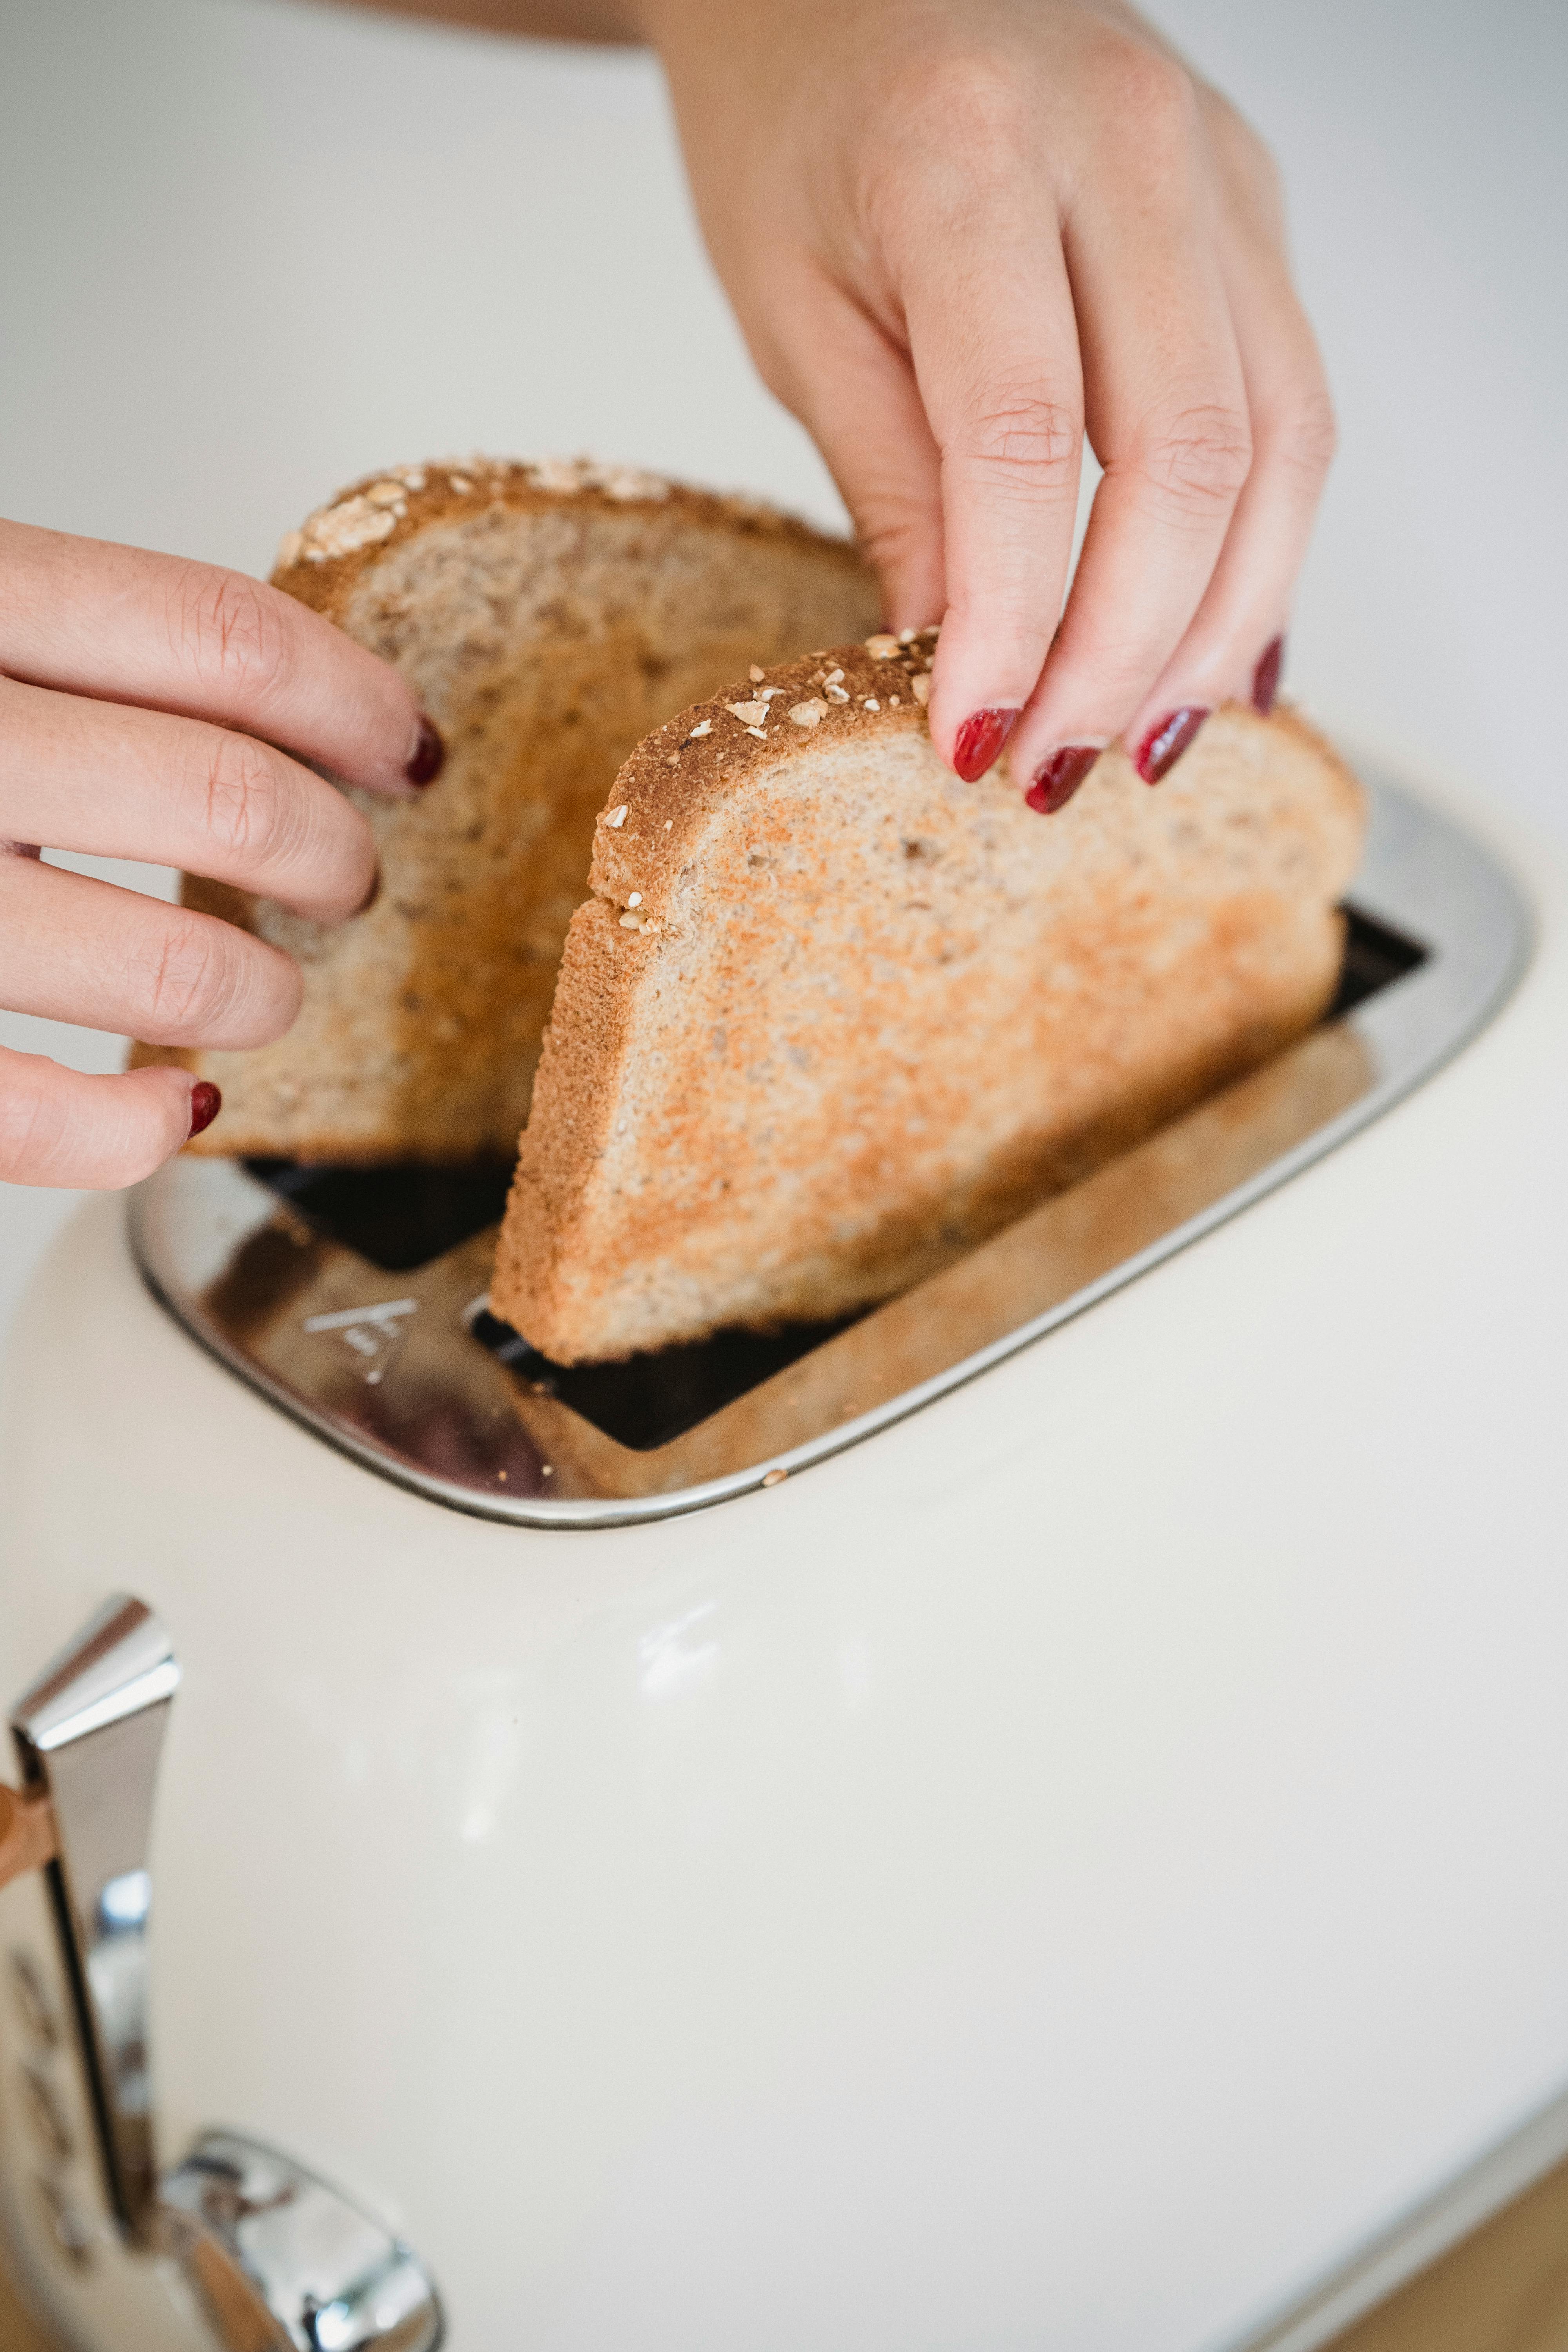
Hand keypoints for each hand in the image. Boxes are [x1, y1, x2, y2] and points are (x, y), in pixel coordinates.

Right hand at [0, 522, 439, 1187]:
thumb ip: (37, 640)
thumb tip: (264, 711)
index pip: (213, 637)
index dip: (347, 699)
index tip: (400, 747)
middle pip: (224, 798)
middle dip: (326, 854)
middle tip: (340, 875)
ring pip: (170, 973)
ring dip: (257, 996)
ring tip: (258, 993)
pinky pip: (39, 1124)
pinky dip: (137, 1133)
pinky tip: (168, 1111)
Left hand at [636, 0, 1333, 804]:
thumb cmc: (796, 125)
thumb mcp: (795, 313)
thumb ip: (893, 487)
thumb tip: (971, 666)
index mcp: (970, 156)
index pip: (1023, 439)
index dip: (1013, 619)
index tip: (976, 741)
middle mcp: (1127, 144)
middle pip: (1185, 453)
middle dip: (1123, 648)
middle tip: (1059, 769)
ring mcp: (1218, 170)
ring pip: (1277, 444)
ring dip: (1217, 622)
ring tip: (1140, 740)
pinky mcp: (1255, 209)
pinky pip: (1293, 407)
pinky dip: (1262, 548)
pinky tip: (1210, 648)